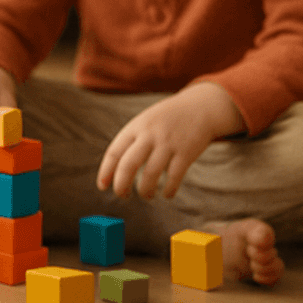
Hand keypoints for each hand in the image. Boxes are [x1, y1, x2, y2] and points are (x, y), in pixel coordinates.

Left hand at [96, 81, 244, 198]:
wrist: (200, 107)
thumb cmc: (167, 120)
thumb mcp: (144, 122)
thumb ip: (131, 142)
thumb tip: (115, 172)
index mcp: (135, 128)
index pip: (114, 152)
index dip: (105, 172)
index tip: (102, 186)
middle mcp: (149, 135)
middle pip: (128, 164)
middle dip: (121, 185)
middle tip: (122, 195)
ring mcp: (168, 143)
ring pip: (150, 174)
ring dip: (145, 190)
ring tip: (146, 195)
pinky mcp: (186, 153)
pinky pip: (174, 177)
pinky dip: (169, 190)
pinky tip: (167, 194)